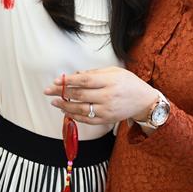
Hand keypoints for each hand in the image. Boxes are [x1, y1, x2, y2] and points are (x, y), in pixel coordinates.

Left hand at [44, 67, 158, 124]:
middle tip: (48, 90)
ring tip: (54, 102)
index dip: (68, 81)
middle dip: (61, 92)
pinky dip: (75, 116)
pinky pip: (87, 119)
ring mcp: (107, 110)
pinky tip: (66, 111)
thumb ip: (95, 73)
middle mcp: (108, 96)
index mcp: (109, 81)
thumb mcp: (115, 71)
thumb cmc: (129, 83)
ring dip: (65, 105)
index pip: (84, 81)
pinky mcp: (106, 120)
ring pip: (81, 109)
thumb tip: (76, 75)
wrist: (144, 101)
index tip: (56, 80)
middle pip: (80, 94)